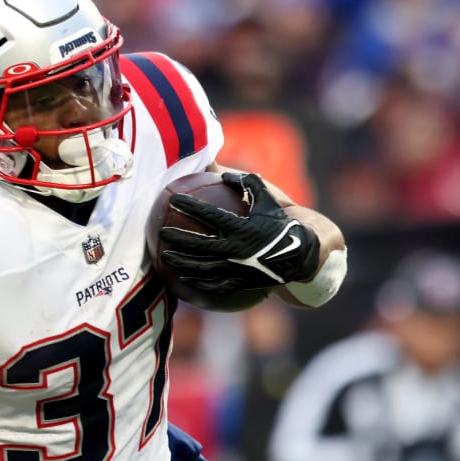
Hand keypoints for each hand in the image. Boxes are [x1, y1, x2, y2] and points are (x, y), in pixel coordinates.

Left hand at [158, 172, 319, 295]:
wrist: (298, 256)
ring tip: (165, 257)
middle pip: (199, 245)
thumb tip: (224, 174)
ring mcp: (235, 269)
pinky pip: (213, 285)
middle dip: (178, 238)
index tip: (173, 199)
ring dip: (181, 262)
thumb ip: (248, 184)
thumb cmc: (280, 225)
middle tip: (161, 232)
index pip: (208, 215)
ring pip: (202, 268)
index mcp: (241, 228)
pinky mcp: (238, 282)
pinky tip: (183, 279)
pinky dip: (197, 283)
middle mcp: (235, 250)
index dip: (189, 206)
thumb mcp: (268, 201)